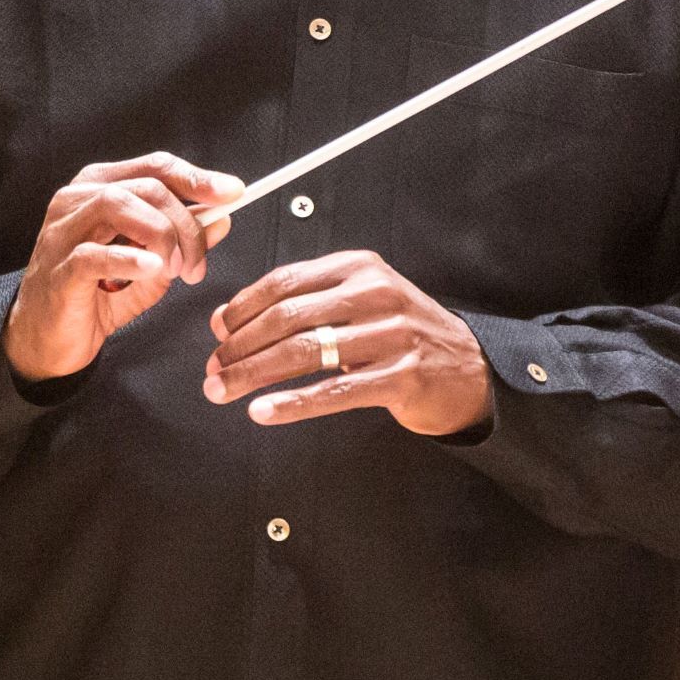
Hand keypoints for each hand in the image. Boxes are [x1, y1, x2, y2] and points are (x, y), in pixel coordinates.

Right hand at [3, 153, 239, 382]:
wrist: (49, 339)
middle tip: (198, 264)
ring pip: (120, 206)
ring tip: (176, 270)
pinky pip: (94, 254)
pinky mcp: (57, 270)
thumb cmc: (97, 294)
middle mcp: (77, 199)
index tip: (233, 193)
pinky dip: (130, 259)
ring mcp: (62, 232)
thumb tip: (224, 219)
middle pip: (146, 187)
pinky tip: (152, 270)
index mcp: (101, 187)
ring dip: (162, 236)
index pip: (155, 167)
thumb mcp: (153, 265)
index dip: (197, 178)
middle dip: (186, 223)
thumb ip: (183, 240)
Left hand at [203, 249, 492, 435]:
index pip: (285, 281)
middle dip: (240, 346)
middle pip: (288, 317)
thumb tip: (229, 321)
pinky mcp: (402, 376)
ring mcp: (392, 334)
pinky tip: (263, 411)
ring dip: (253, 374)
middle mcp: (376, 294)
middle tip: (213, 370)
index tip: (217, 333)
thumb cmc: (401, 335)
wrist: (467, 368)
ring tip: (223, 391)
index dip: (243, 308)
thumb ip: (306, 303)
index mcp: (359, 267)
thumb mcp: (361, 301)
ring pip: (304, 352)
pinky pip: (334, 391)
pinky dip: (292, 403)